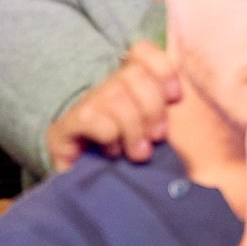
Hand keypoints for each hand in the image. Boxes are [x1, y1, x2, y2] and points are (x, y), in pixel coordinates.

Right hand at [45, 41, 181, 169]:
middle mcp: (104, 87)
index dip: (162, 68)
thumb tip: (183, 74)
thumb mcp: (165, 126)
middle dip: (152, 108)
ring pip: (115, 96)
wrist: (102, 195)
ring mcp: (82, 106)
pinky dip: (109, 135)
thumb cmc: (143, 159)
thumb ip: (172, 101)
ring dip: (133, 128)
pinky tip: (112, 151)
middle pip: (132, 74)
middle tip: (157, 137)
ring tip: (140, 153)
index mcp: (129, 83)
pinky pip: (91, 117)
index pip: (141, 50)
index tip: (175, 98)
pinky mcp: (63, 127)